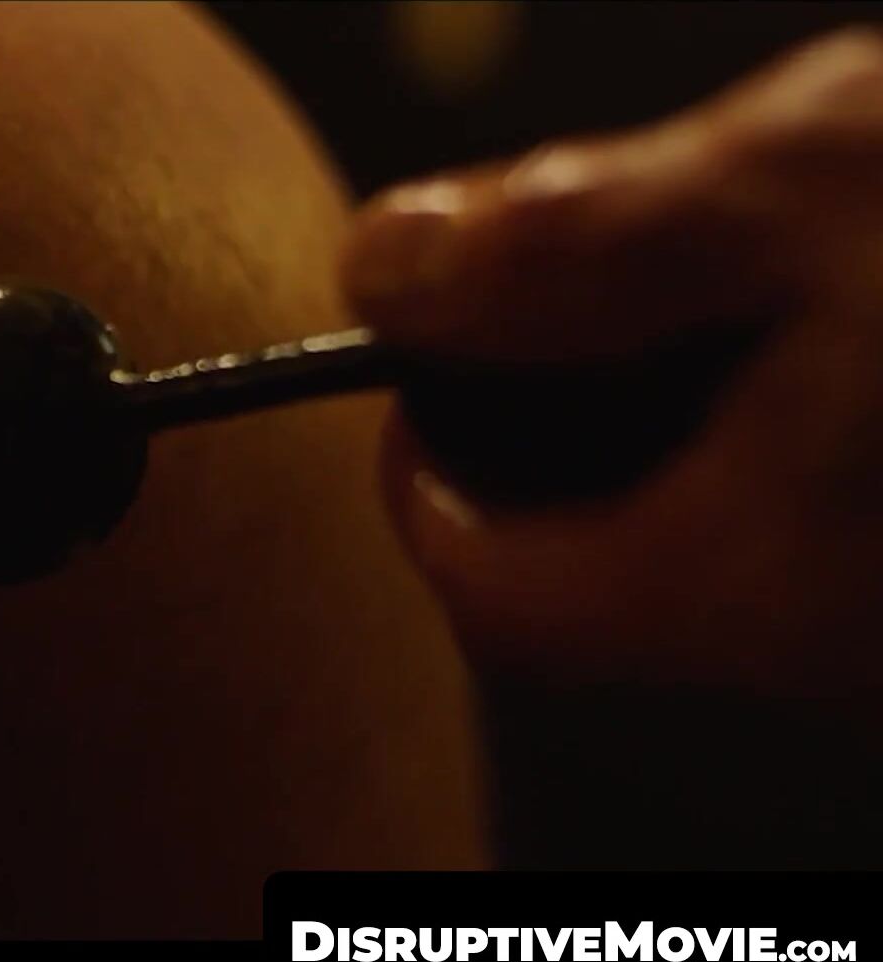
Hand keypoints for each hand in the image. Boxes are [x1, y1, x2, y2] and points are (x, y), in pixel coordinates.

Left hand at [341, 28, 882, 695]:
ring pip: (708, 550)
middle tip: (568, 303)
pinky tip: (821, 324)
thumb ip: (565, 249)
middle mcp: (827, 644)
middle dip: (545, 441)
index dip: (420, 489)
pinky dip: (768, 430)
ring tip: (716, 287)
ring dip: (660, 430)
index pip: (496, 599)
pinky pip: (807, 527)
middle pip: (595, 578)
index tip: (413, 378)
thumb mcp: (790, 189)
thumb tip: (382, 272)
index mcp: (752, 585)